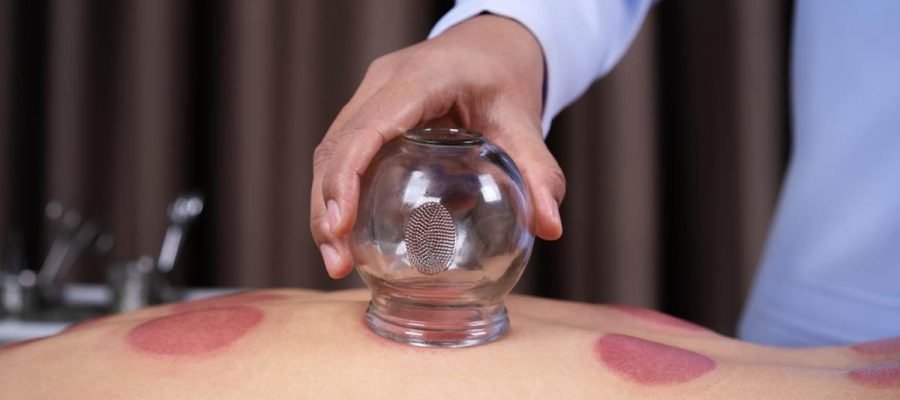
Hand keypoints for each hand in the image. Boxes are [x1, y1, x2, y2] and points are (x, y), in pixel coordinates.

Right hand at [311, 15, 565, 278]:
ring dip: (326, 207)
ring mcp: (369, 95)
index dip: (346, 176)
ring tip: (338, 261)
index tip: (340, 225)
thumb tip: (549, 227)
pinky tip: (353, 236)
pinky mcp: (367, 112)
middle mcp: (384, 83)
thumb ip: (537, 171)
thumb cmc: (503, 77)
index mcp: (421, 78)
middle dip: (327, 207)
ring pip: (331, 151)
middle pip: (337, 146)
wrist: (490, 47)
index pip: (368, 127)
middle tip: (337, 262)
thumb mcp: (523, 120)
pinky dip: (342, 195)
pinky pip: (344, 153)